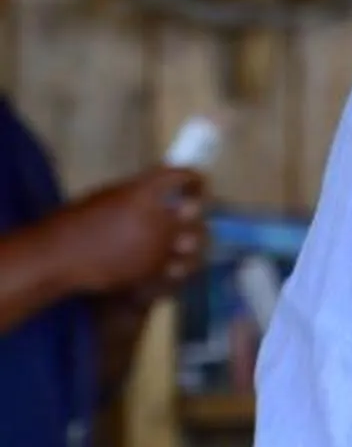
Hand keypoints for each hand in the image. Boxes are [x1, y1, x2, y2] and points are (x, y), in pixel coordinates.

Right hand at [56, 168, 205, 295]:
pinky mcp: (153, 271)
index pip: (184, 176)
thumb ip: (142, 193)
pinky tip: (175, 261)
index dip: (194, 179)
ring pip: (195, 240)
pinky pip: (180, 265)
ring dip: (193, 238)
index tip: (196, 183)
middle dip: (197, 209)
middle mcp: (157, 216)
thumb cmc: (79, 220)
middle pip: (197, 209)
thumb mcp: (112, 195)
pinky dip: (180, 263)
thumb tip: (166, 192)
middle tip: (192, 211)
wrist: (60, 257)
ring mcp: (158, 246)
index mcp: (145, 191)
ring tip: (187, 239)